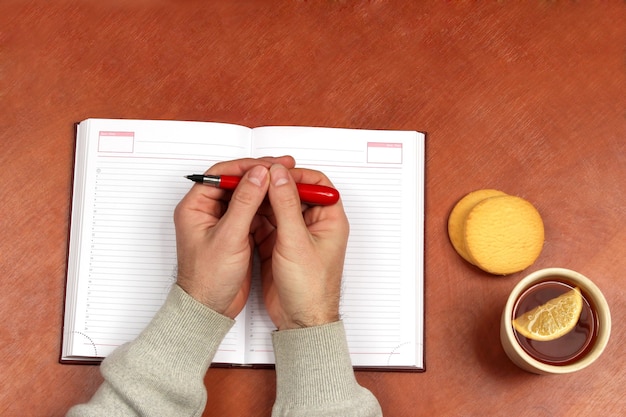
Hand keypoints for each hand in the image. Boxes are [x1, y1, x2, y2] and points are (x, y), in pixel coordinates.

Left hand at [173, 156, 294, 317]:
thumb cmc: (207, 279)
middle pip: (236, 182)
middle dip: (261, 175)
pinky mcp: (235, 233)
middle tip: (285, 168)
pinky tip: (282, 204)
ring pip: (247, 196)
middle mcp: (207, 211)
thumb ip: (244, 203)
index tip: (271, 165)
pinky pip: (253, 212)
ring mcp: (222, 222)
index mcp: (195, 207)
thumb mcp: (228, 237)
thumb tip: (258, 175)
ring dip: (267, 190)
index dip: (248, 166)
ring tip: (288, 184)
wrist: (210, 309)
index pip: (222, 174)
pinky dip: (267, 207)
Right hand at [255, 164, 348, 329]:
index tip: (273, 169)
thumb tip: (279, 175)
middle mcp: (314, 224)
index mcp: (329, 219)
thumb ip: (286, 205)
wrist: (300, 320)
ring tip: (244, 193)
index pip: (315, 183)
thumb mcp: (296, 241)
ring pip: (278, 206)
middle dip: (273, 185)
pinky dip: (256, 216)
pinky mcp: (281, 245)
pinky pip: (268, 222)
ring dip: (262, 200)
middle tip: (253, 178)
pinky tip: (244, 212)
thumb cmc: (310, 289)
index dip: (294, 173)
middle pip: (294, 192)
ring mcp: (296, 235)